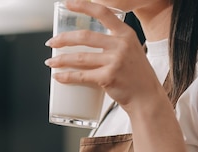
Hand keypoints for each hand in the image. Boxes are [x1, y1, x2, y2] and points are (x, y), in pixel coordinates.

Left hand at [44, 0, 163, 111]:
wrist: (146, 97)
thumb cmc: (135, 75)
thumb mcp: (130, 50)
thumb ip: (113, 42)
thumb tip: (86, 41)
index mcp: (126, 34)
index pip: (102, 12)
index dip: (83, 6)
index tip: (67, 3)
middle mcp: (121, 44)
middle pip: (84, 37)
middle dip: (63, 39)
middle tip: (51, 43)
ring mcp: (115, 61)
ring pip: (79, 57)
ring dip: (60, 59)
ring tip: (50, 62)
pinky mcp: (108, 78)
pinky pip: (81, 75)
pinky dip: (66, 76)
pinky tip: (58, 76)